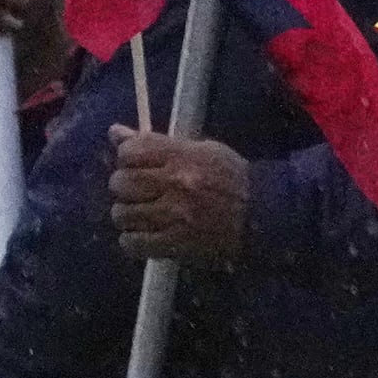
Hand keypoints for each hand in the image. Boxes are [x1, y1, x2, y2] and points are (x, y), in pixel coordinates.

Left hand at [106, 129, 250, 270]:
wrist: (262, 214)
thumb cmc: (231, 177)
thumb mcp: (200, 150)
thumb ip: (156, 143)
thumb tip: (114, 133)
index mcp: (184, 156)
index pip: (130, 151)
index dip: (127, 157)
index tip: (136, 164)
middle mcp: (177, 184)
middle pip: (121, 182)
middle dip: (124, 186)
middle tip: (138, 190)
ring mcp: (175, 216)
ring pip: (122, 214)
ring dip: (127, 214)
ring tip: (142, 213)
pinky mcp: (175, 244)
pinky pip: (132, 242)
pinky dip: (133, 239)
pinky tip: (145, 234)